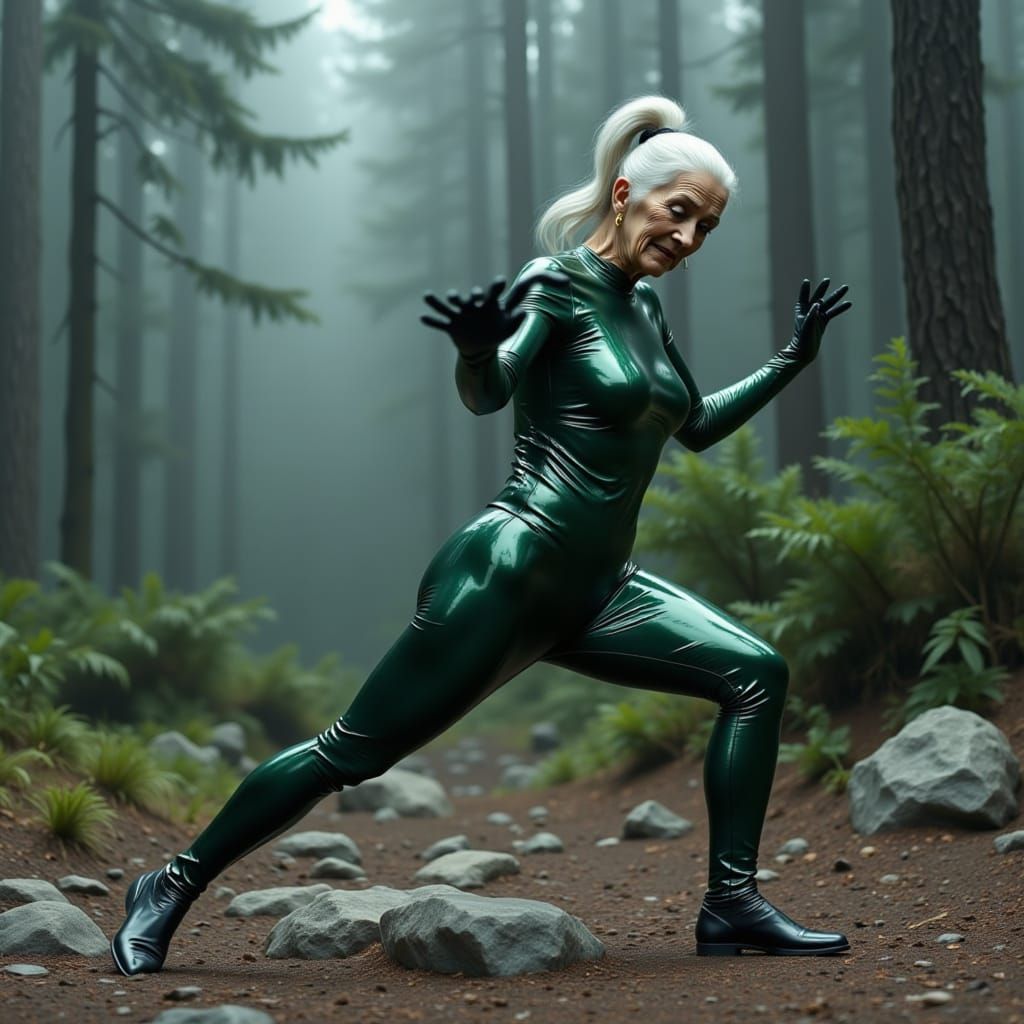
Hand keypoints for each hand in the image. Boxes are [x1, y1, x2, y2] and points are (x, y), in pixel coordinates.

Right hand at [420, 270, 568, 361]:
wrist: (480, 348)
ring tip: (428, 296)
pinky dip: (432, 321)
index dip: (497, 287)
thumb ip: (516, 320)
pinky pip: (440, 323)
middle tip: (470, 298)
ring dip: (440, 301)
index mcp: (489, 305)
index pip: (494, 293)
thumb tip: (526, 312)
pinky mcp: (452, 326)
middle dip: (469, 297)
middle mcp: (474, 307)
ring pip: (449, 306)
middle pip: (471, 298)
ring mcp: (461, 316)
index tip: (502, 281)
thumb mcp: (509, 329)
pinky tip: (422, 318)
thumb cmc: (497, 333)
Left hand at [784, 277, 851, 365]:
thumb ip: (810, 316)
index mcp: (801, 311)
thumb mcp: (805, 327)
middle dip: (822, 289)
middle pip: (817, 297)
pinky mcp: (823, 322)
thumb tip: (817, 304)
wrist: (804, 353)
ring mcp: (817, 316)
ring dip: (836, 296)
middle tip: (827, 280)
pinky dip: (840, 308)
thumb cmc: (802, 340)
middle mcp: (809, 312)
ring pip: (828, 304)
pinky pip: (832, 313)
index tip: (806, 281)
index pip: (803, 298)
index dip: (805, 290)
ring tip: (846, 287)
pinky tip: (849, 303)